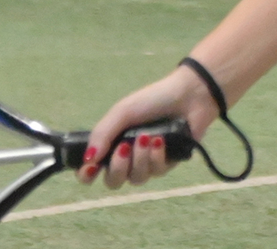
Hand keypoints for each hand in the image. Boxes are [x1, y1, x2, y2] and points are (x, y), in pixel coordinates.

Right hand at [77, 64, 216, 189]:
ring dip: (140, 159)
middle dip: (117, 168)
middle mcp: (128, 158)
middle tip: (125, 148)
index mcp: (112, 144)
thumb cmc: (152, 100)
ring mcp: (148, 163)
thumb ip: (102, 134)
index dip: (87, 175)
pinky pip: (156, 172)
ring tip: (147, 136)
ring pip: (136, 179)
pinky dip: (157, 156)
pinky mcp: (168, 164)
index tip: (91, 168)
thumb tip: (87, 160)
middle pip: (113, 181)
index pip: (92, 171)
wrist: (188, 95)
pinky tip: (161, 140)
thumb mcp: (122, 112)